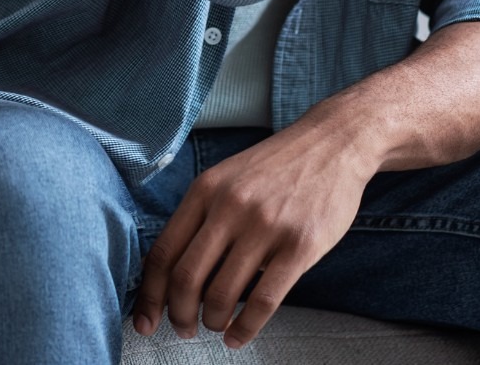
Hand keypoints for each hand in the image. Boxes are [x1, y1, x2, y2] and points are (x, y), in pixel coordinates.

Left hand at [131, 117, 374, 348]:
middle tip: (183, 330)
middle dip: (179, 316)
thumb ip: (202, 216)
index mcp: (207, 189)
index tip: (145, 321)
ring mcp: (266, 226)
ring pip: (221, 295)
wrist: (334, 142)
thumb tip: (170, 273)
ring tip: (216, 326)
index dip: (149, 295)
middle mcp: (231, 206)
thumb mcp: (229, 177)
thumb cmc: (278, 166)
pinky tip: (239, 336)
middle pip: (185, 279)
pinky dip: (245, 329)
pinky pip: (263, 301)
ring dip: (212, 322)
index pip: (163, 252)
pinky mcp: (300, 245)